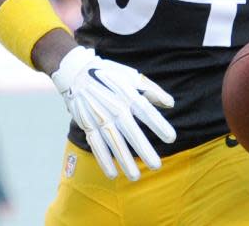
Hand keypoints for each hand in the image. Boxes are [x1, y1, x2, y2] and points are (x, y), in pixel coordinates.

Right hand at [50, 46, 175, 180]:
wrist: (77, 72)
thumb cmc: (111, 75)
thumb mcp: (132, 77)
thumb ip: (152, 91)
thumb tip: (170, 104)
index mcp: (127, 94)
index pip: (146, 112)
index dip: (159, 125)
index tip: (171, 139)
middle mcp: (114, 108)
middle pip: (130, 132)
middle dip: (143, 150)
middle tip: (156, 166)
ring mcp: (99, 118)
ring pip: (113, 143)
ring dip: (124, 161)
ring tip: (136, 177)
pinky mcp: (87, 125)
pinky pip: (96, 146)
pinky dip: (103, 160)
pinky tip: (112, 174)